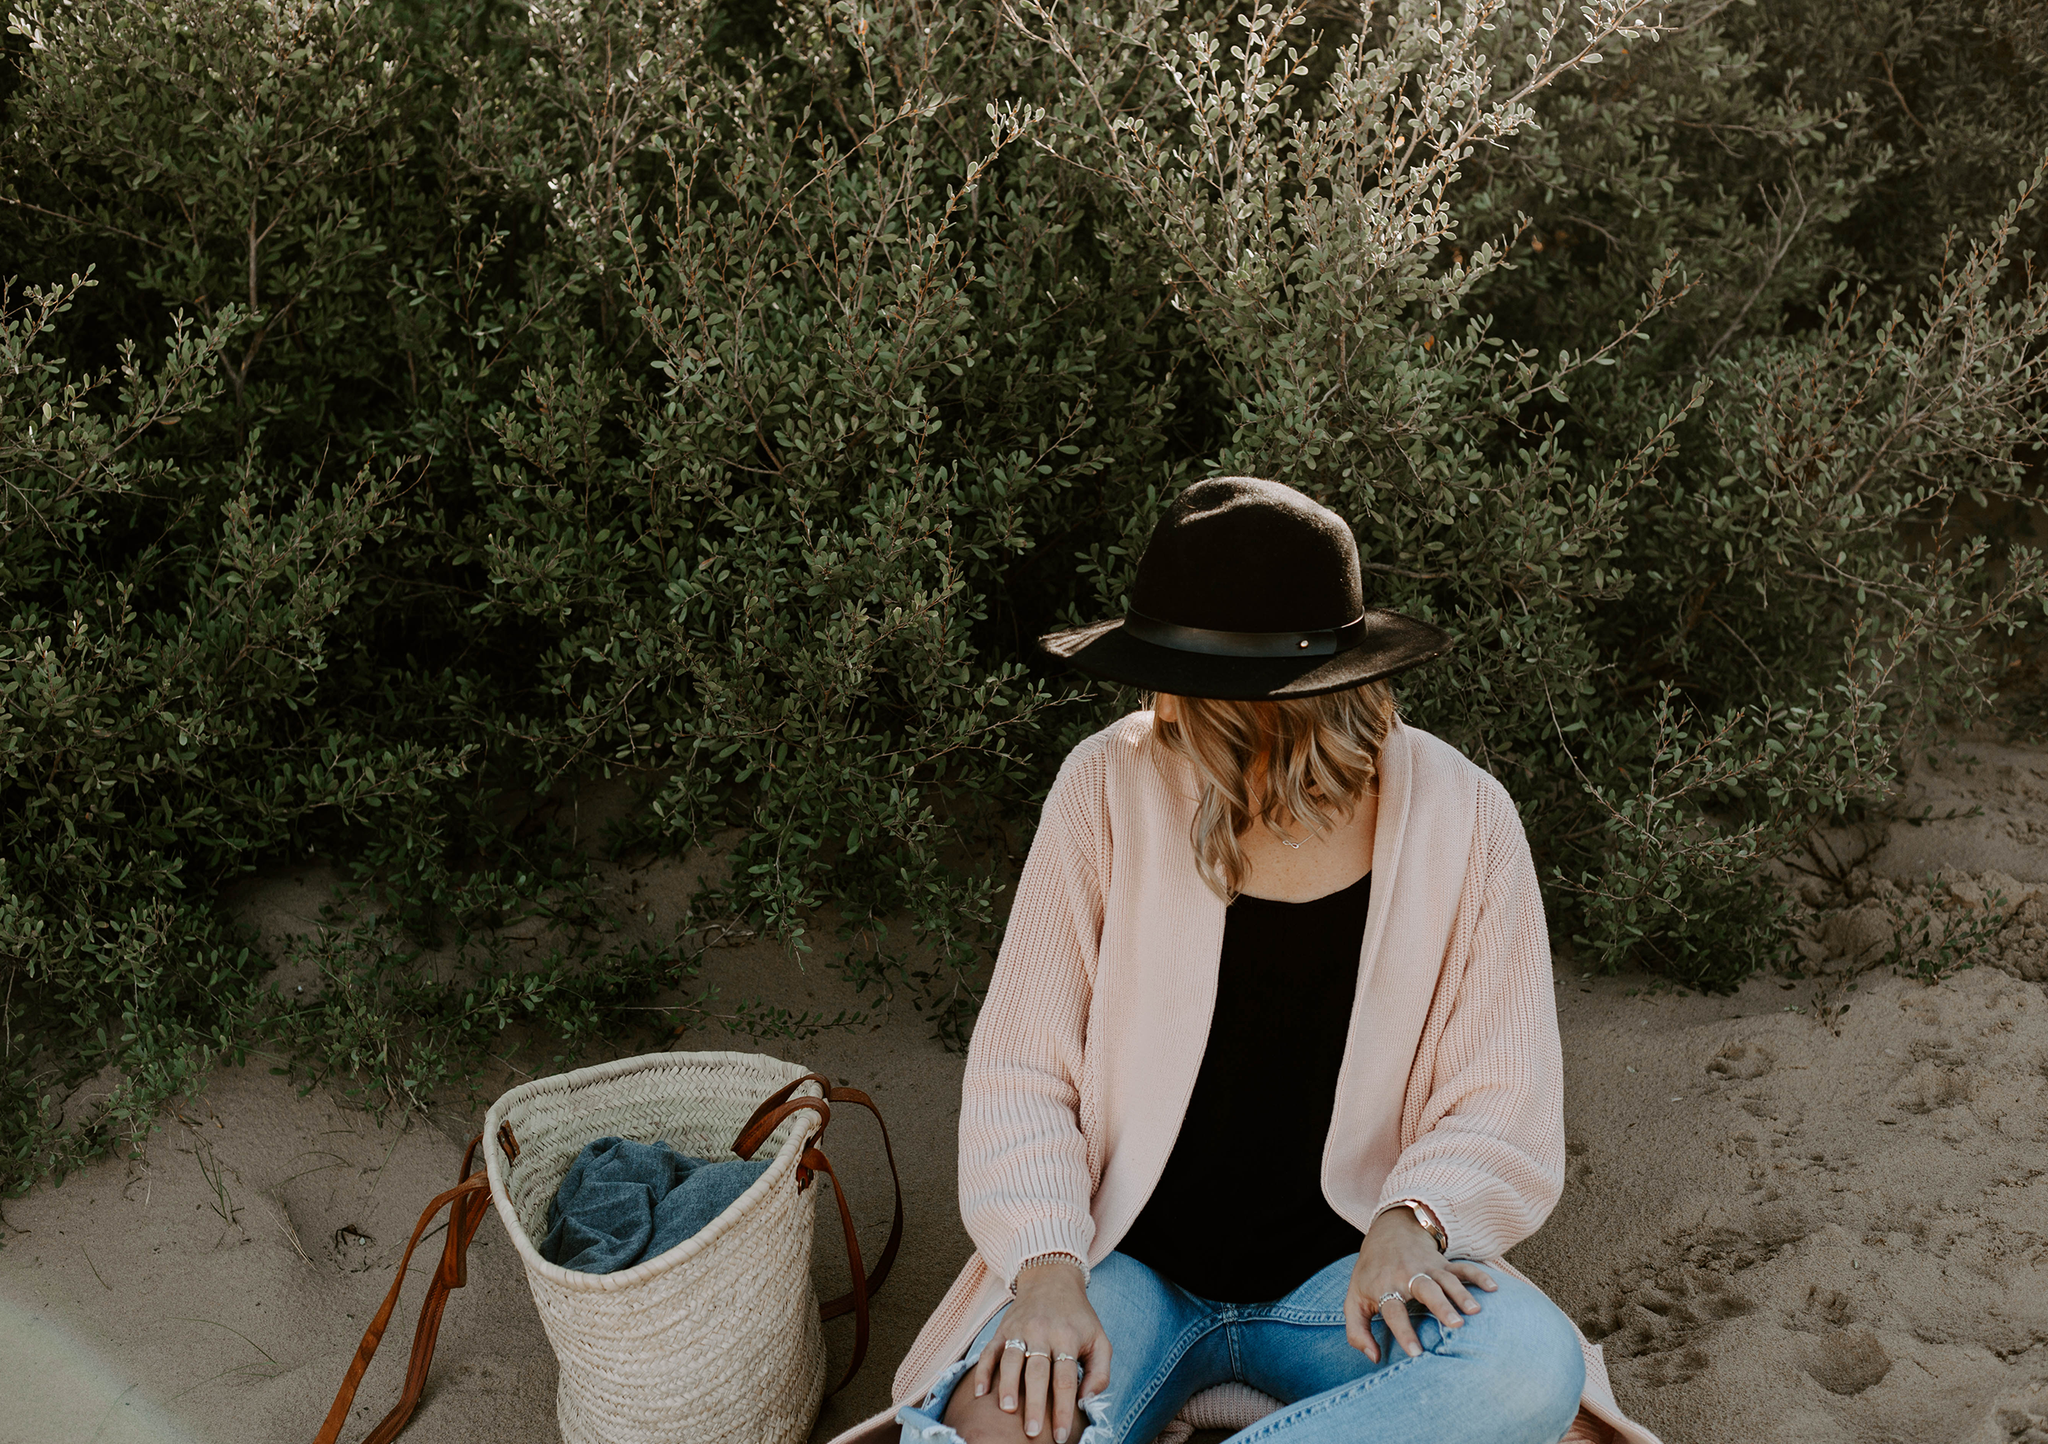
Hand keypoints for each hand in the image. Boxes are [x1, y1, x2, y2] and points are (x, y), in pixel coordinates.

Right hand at [965, 1260, 1109, 1442]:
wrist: (1052, 1277)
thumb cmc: (1079, 1317)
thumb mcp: (1100, 1339)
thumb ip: (1100, 1372)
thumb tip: (1086, 1402)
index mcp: (1068, 1338)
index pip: (1065, 1379)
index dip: (1062, 1409)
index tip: (1060, 1436)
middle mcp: (1043, 1333)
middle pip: (1037, 1373)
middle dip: (1034, 1404)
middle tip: (1031, 1432)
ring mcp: (1020, 1329)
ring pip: (1010, 1360)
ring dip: (1006, 1386)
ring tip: (1006, 1410)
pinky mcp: (1002, 1328)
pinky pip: (989, 1351)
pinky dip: (982, 1372)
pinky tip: (979, 1393)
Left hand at [1344, 1208, 1497, 1362]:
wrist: (1386, 1233)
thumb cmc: (1370, 1274)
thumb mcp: (1353, 1300)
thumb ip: (1357, 1332)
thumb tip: (1374, 1358)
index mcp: (1385, 1287)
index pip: (1395, 1311)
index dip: (1404, 1332)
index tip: (1417, 1353)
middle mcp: (1408, 1275)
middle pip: (1426, 1290)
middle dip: (1441, 1306)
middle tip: (1456, 1325)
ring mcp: (1428, 1267)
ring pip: (1447, 1280)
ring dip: (1462, 1293)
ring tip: (1475, 1312)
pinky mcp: (1443, 1263)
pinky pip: (1463, 1268)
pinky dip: (1479, 1276)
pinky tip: (1493, 1289)